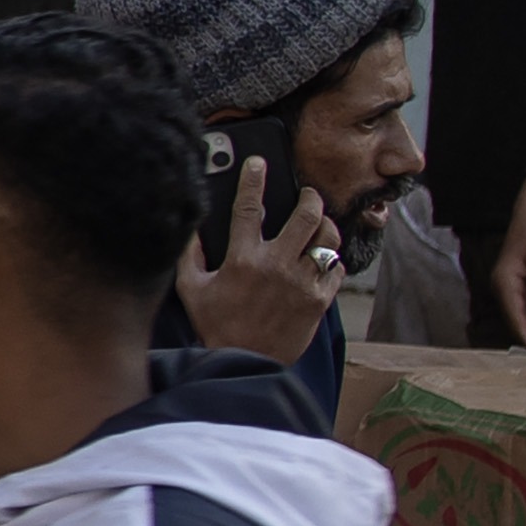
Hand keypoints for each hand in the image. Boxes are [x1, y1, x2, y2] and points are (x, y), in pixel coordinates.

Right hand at [175, 154, 343, 362]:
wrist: (246, 362)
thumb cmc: (217, 326)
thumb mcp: (192, 289)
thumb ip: (189, 256)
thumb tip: (192, 228)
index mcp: (243, 259)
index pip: (250, 208)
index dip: (253, 179)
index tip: (259, 163)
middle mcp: (276, 265)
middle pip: (306, 215)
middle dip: (310, 197)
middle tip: (307, 194)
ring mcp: (302, 282)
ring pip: (328, 238)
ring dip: (326, 225)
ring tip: (319, 224)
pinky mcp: (320, 300)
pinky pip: (336, 267)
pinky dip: (332, 258)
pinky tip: (323, 256)